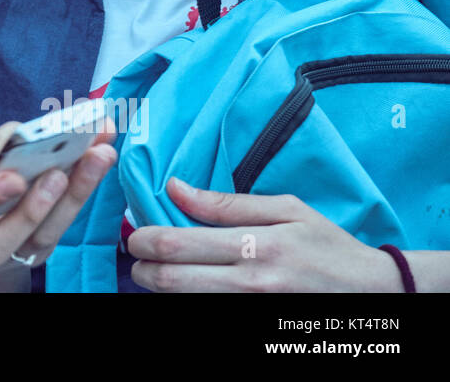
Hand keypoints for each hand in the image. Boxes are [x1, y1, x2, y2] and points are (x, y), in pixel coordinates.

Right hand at [0, 119, 116, 270]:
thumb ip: (6, 144)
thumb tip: (47, 125)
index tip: (15, 178)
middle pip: (5, 237)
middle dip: (36, 206)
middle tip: (60, 173)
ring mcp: (8, 256)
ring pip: (40, 238)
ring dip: (71, 198)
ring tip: (94, 159)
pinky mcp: (36, 254)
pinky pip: (59, 230)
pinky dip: (80, 195)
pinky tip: (97, 165)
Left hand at [127, 177, 402, 291]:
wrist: (372, 293)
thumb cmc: (327, 245)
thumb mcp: (286, 209)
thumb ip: (226, 203)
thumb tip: (174, 187)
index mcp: (257, 246)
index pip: (179, 245)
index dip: (145, 241)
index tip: (137, 236)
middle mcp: (251, 283)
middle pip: (172, 281)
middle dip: (142, 270)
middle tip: (138, 259)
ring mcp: (251, 309)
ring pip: (185, 303)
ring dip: (161, 290)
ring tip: (159, 273)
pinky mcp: (252, 323)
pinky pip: (207, 314)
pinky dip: (188, 302)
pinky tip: (187, 289)